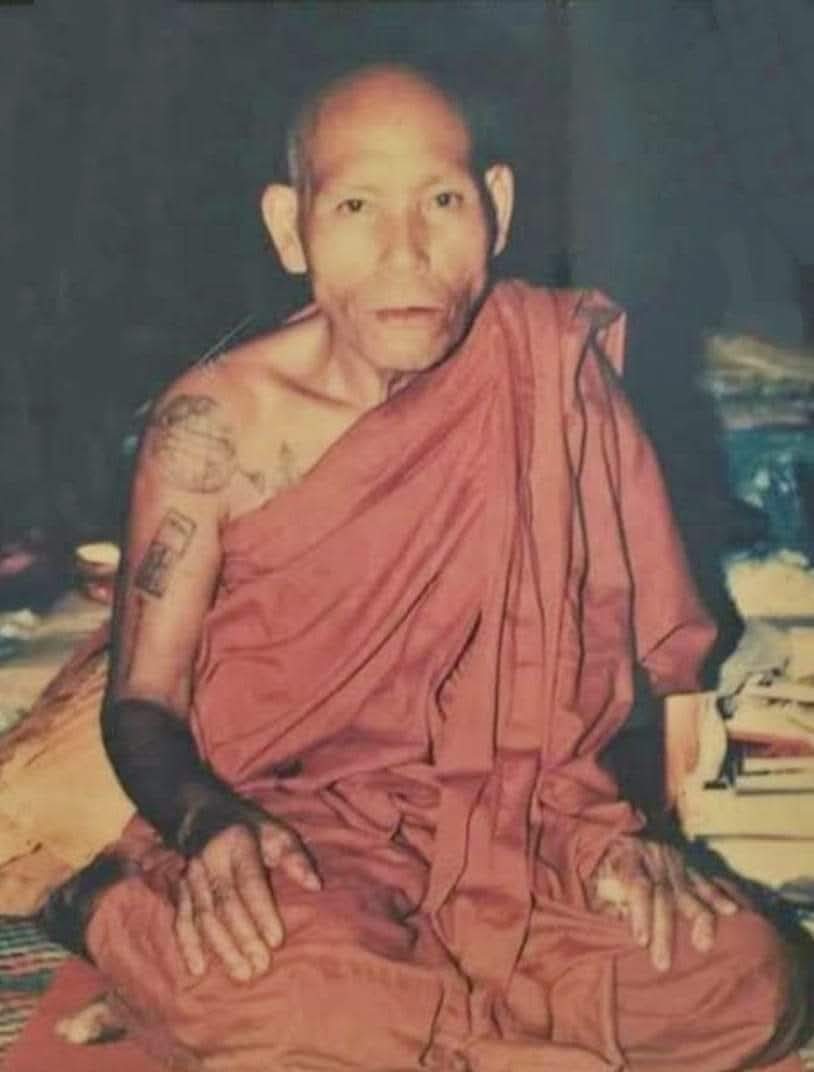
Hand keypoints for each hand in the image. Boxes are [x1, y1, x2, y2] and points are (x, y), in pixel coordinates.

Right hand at [174, 818, 319, 982]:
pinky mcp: (181, 891)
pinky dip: (188, 945)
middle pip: (225, 904)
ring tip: (241, 974)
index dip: (261, 911)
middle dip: (243, 938)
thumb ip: (295, 856)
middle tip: (260, 967)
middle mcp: (210, 861)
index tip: (276, 941)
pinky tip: (198, 969)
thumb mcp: (276, 831)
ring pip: (204, 917)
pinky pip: (182, 920)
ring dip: (221, 948)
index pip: (249, 881)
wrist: (203, 815)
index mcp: (237, 844)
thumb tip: (316, 885)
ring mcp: (192, 877)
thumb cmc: (250, 829)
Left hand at [589, 836, 740, 972]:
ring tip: (703, 945)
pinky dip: (719, 897)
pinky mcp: (690, 867)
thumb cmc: (611, 855)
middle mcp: (656, 860)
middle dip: (664, 931)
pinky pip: (707, 883)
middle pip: (663, 896)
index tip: (641, 940)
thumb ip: (605, 892)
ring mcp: (676, 864)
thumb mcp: (599, 866)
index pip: (637, 885)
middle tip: (663, 963)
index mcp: (631, 857)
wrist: (630, 825)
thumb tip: (614, 919)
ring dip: (698, 920)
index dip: (640, 912)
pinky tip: (732, 911)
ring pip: (689, 893)